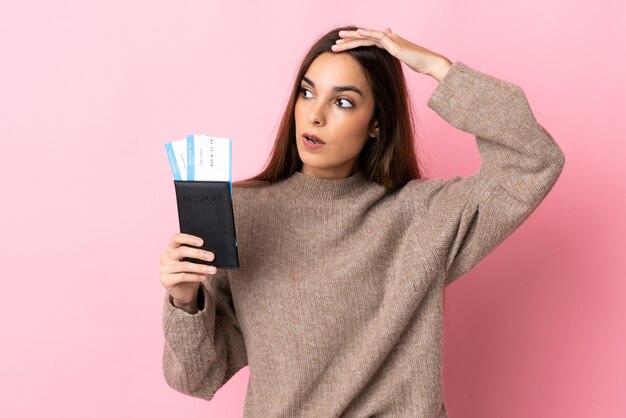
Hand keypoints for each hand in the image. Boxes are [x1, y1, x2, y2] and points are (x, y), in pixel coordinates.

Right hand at [159, 233, 217, 312]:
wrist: (184, 291)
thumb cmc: (190, 272)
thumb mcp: (193, 262)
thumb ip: (197, 255)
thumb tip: (210, 253)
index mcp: (171, 248)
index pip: (177, 238)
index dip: (189, 238)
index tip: (202, 242)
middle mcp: (166, 257)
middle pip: (181, 251)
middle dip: (198, 253)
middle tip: (212, 257)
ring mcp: (164, 269)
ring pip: (184, 266)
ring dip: (200, 267)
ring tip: (212, 269)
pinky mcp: (166, 280)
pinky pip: (182, 277)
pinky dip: (195, 276)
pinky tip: (204, 277)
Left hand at [331, 27, 452, 80]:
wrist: (429, 63)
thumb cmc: (418, 63)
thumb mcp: (402, 58)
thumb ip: (394, 52)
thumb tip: (389, 43)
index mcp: (388, 43)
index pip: (367, 42)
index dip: (353, 44)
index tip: (341, 47)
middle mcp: (388, 38)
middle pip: (364, 38)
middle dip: (348, 40)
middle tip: (334, 43)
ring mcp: (390, 39)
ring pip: (367, 36)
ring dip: (352, 37)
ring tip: (338, 39)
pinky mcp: (394, 43)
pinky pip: (378, 36)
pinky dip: (367, 34)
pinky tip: (357, 33)